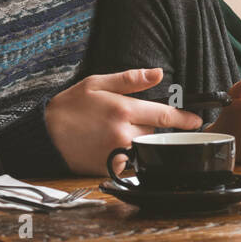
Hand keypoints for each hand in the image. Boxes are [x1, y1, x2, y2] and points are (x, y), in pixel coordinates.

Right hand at [44, 68, 203, 175]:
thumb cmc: (68, 107)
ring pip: (143, 147)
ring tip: (114, 131)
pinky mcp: (109, 167)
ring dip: (138, 140)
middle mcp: (123, 133)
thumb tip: (158, 74)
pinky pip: (129, 161)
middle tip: (126, 118)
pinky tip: (107, 145)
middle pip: (154, 131)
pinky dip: (125, 154)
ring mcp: (116, 153)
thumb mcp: (96, 83)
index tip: (196, 121)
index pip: (165, 115)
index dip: (184, 118)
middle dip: (147, 124)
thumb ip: (130, 80)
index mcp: (123, 109)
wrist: (44, 135)